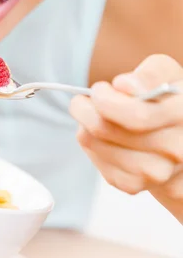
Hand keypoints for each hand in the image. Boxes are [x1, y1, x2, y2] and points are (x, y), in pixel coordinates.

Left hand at [70, 55, 182, 223]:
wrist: (176, 135)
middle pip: (105, 129)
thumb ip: (149, 74)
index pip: (135, 115)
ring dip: (84, 126)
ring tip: (94, 115)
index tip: (99, 89)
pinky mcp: (134, 185)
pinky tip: (102, 135)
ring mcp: (156, 173)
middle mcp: (175, 150)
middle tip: (84, 101)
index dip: (106, 99)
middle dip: (85, 109)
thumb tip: (124, 85)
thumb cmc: (166, 98)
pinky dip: (90, 145)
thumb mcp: (165, 72)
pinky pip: (95, 161)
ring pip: (94, 144)